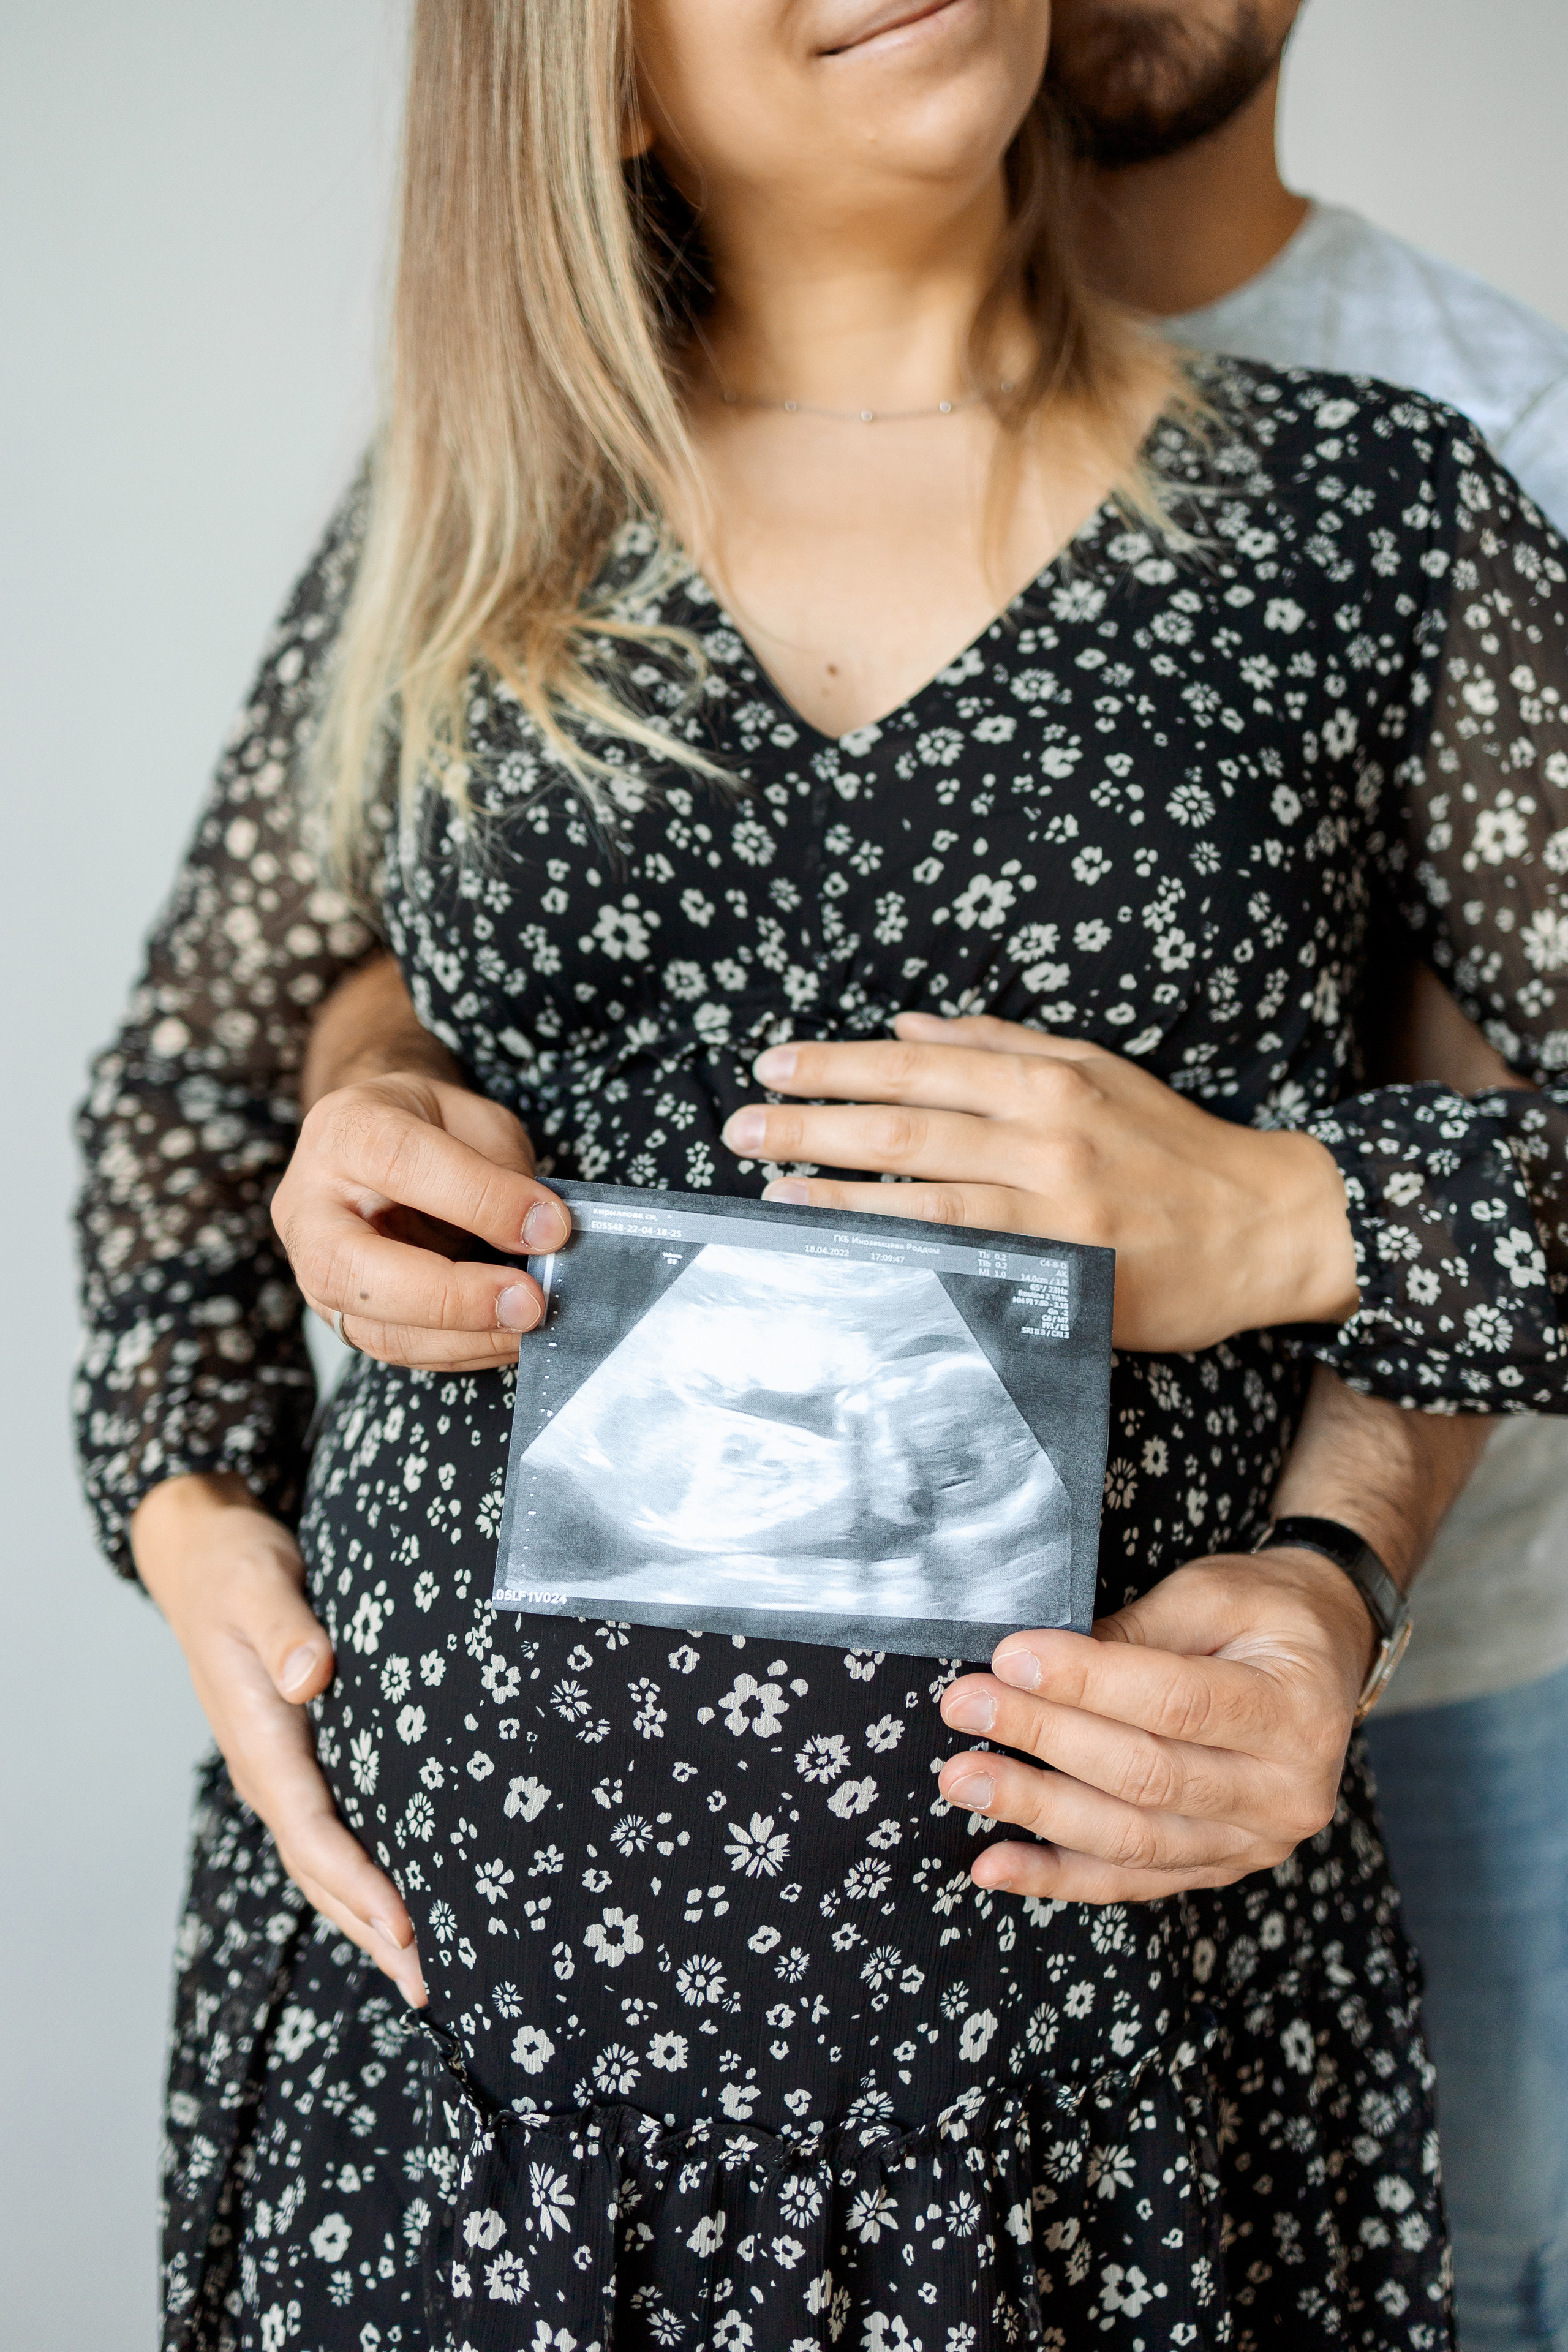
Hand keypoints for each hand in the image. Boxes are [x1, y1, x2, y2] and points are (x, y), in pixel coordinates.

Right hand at [132, 1474, 426, 2004]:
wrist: (206, 1556)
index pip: (313, 1831)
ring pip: (324, 1862)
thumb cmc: (238, 1567)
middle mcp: (268, 1767)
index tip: (405, 1928)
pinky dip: (362, 1877)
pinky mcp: (300, 1756)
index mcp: (261, 1739)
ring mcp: (281, 1768)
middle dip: (370, 1929)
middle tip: (428, 1985)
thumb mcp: (260, 1583)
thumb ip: (286, 1628)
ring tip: (420, 1972)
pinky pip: (331, 1832)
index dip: (358, 1884)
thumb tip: (313, 1677)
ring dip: (368, 1918)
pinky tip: (400, 1900)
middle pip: (321, 1869)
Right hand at [272, 1072, 570, 1369]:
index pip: (398, 1163)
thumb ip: (502, 1167)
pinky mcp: (340, 1314)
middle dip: (451, 1298)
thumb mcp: (471, 1118)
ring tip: (530, 1325)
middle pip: (352, 1269)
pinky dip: (460, 1350)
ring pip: (374, 1328)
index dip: (479, 1199)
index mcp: (344, 1132)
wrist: (374, 1147)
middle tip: (528, 1303)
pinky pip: (397, 1348)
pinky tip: (505, 1336)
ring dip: (465, 1338)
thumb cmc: (425, 1127)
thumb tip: (541, 1232)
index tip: (549, 1227)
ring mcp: (312, 1269)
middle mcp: (311, 1206)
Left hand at [719, 1010, 1357, 1348]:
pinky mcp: (1068, 1278)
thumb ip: (1000, 1046)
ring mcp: (1055, 1214)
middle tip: (740, 1125)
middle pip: (904, 1127)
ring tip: (770, 1192)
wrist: (1267, 1224)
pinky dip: (901, 1258)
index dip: (837, 1064)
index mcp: (1048, 1081)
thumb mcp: (1095, 1070)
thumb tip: (909, 1028)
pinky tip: (846, 1259)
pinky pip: (968, 1265)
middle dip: (812, 1124)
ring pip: (922, 1199)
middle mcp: (1046, 1139)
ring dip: (834, 1197)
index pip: (917, 1066)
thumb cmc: (1172, 1145)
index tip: (773, 1065)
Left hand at [934, 1546, 1373, 1903]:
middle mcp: (1285, 1793)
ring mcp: (1253, 1843)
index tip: (1010, 1657)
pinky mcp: (1217, 1868)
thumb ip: (1135, 1631)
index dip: (1087, 1684)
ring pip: (1130, 1839)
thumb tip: (1038, 1663)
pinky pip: (1129, 1881)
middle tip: (965, 1708)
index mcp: (1295, 1711)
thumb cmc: (1266, 1614)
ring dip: (1036, 1811)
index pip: (1176, 1704)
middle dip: (1043, 1740)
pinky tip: (992, 1864)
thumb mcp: (1213, 1595)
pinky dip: (1056, 1876)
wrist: (1326, 1656)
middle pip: (1146, 1776)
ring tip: (962, 1781)